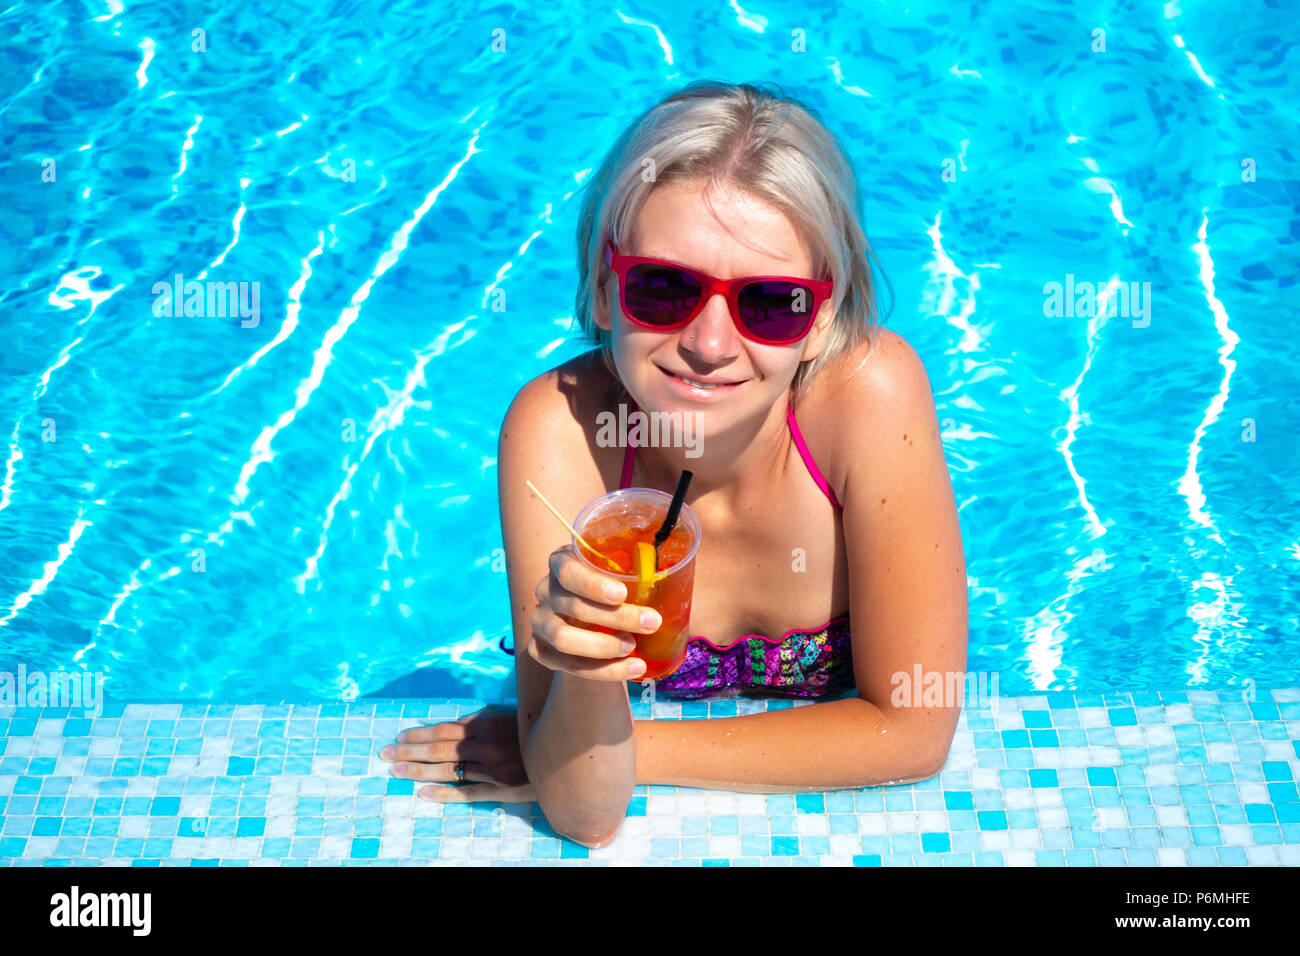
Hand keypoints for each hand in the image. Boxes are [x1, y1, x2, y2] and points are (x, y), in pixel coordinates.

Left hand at [379, 704, 536, 802]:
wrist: (567, 754)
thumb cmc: (536, 730)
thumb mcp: (511, 717)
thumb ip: (484, 720)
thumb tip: (457, 724)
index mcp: (487, 725)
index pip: (445, 729)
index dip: (420, 734)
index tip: (399, 736)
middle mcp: (486, 746)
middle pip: (440, 749)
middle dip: (410, 751)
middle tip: (385, 754)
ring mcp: (493, 770)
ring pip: (449, 770)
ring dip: (420, 771)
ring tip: (396, 772)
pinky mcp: (502, 790)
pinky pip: (468, 792)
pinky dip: (445, 793)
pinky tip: (424, 794)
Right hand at [528, 544, 660, 680]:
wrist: (594, 625)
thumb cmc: (616, 592)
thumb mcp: (624, 573)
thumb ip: (639, 568)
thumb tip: (679, 568)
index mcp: (562, 562)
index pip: (567, 569)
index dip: (591, 583)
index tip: (622, 593)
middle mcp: (545, 590)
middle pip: (572, 605)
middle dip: (616, 617)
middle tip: (652, 623)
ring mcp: (540, 622)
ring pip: (564, 638)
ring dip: (603, 646)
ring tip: (634, 649)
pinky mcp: (541, 650)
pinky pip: (569, 665)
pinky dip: (604, 671)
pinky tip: (633, 669)